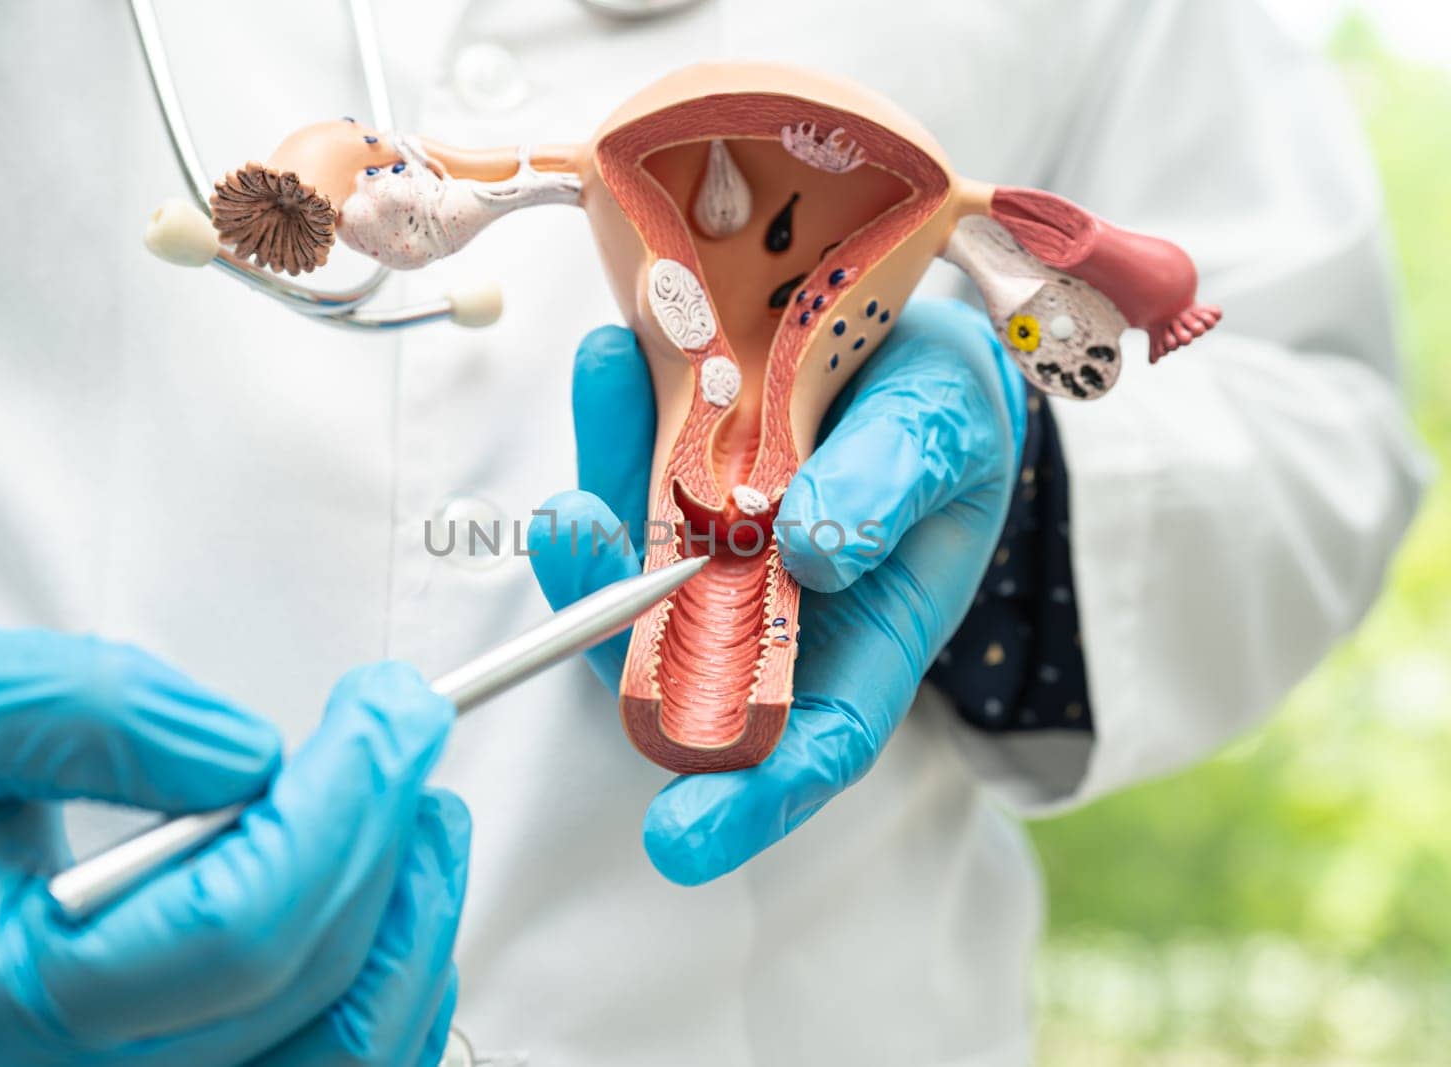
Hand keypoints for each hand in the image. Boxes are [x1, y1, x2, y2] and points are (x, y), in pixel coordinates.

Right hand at [0, 629, 468, 1066]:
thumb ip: (87, 713)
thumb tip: (250, 758)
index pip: (235, 930)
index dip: (340, 807)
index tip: (384, 710)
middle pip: (305, 979)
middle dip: (384, 830)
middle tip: (405, 724)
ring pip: (347, 1048)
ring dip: (414, 915)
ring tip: (421, 806)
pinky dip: (397, 980)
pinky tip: (398, 895)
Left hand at [528, 300, 1025, 884]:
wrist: (901, 333)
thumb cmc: (943, 411)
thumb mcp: (945, 434)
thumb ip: (893, 485)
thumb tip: (815, 551)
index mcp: (863, 636)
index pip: (810, 742)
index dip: (751, 797)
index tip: (680, 837)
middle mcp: (766, 611)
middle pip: (681, 663)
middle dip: (618, 630)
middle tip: (579, 544)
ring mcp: (702, 552)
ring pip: (630, 568)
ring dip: (598, 510)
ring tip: (596, 412)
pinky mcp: (656, 483)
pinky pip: (618, 471)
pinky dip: (606, 419)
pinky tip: (611, 358)